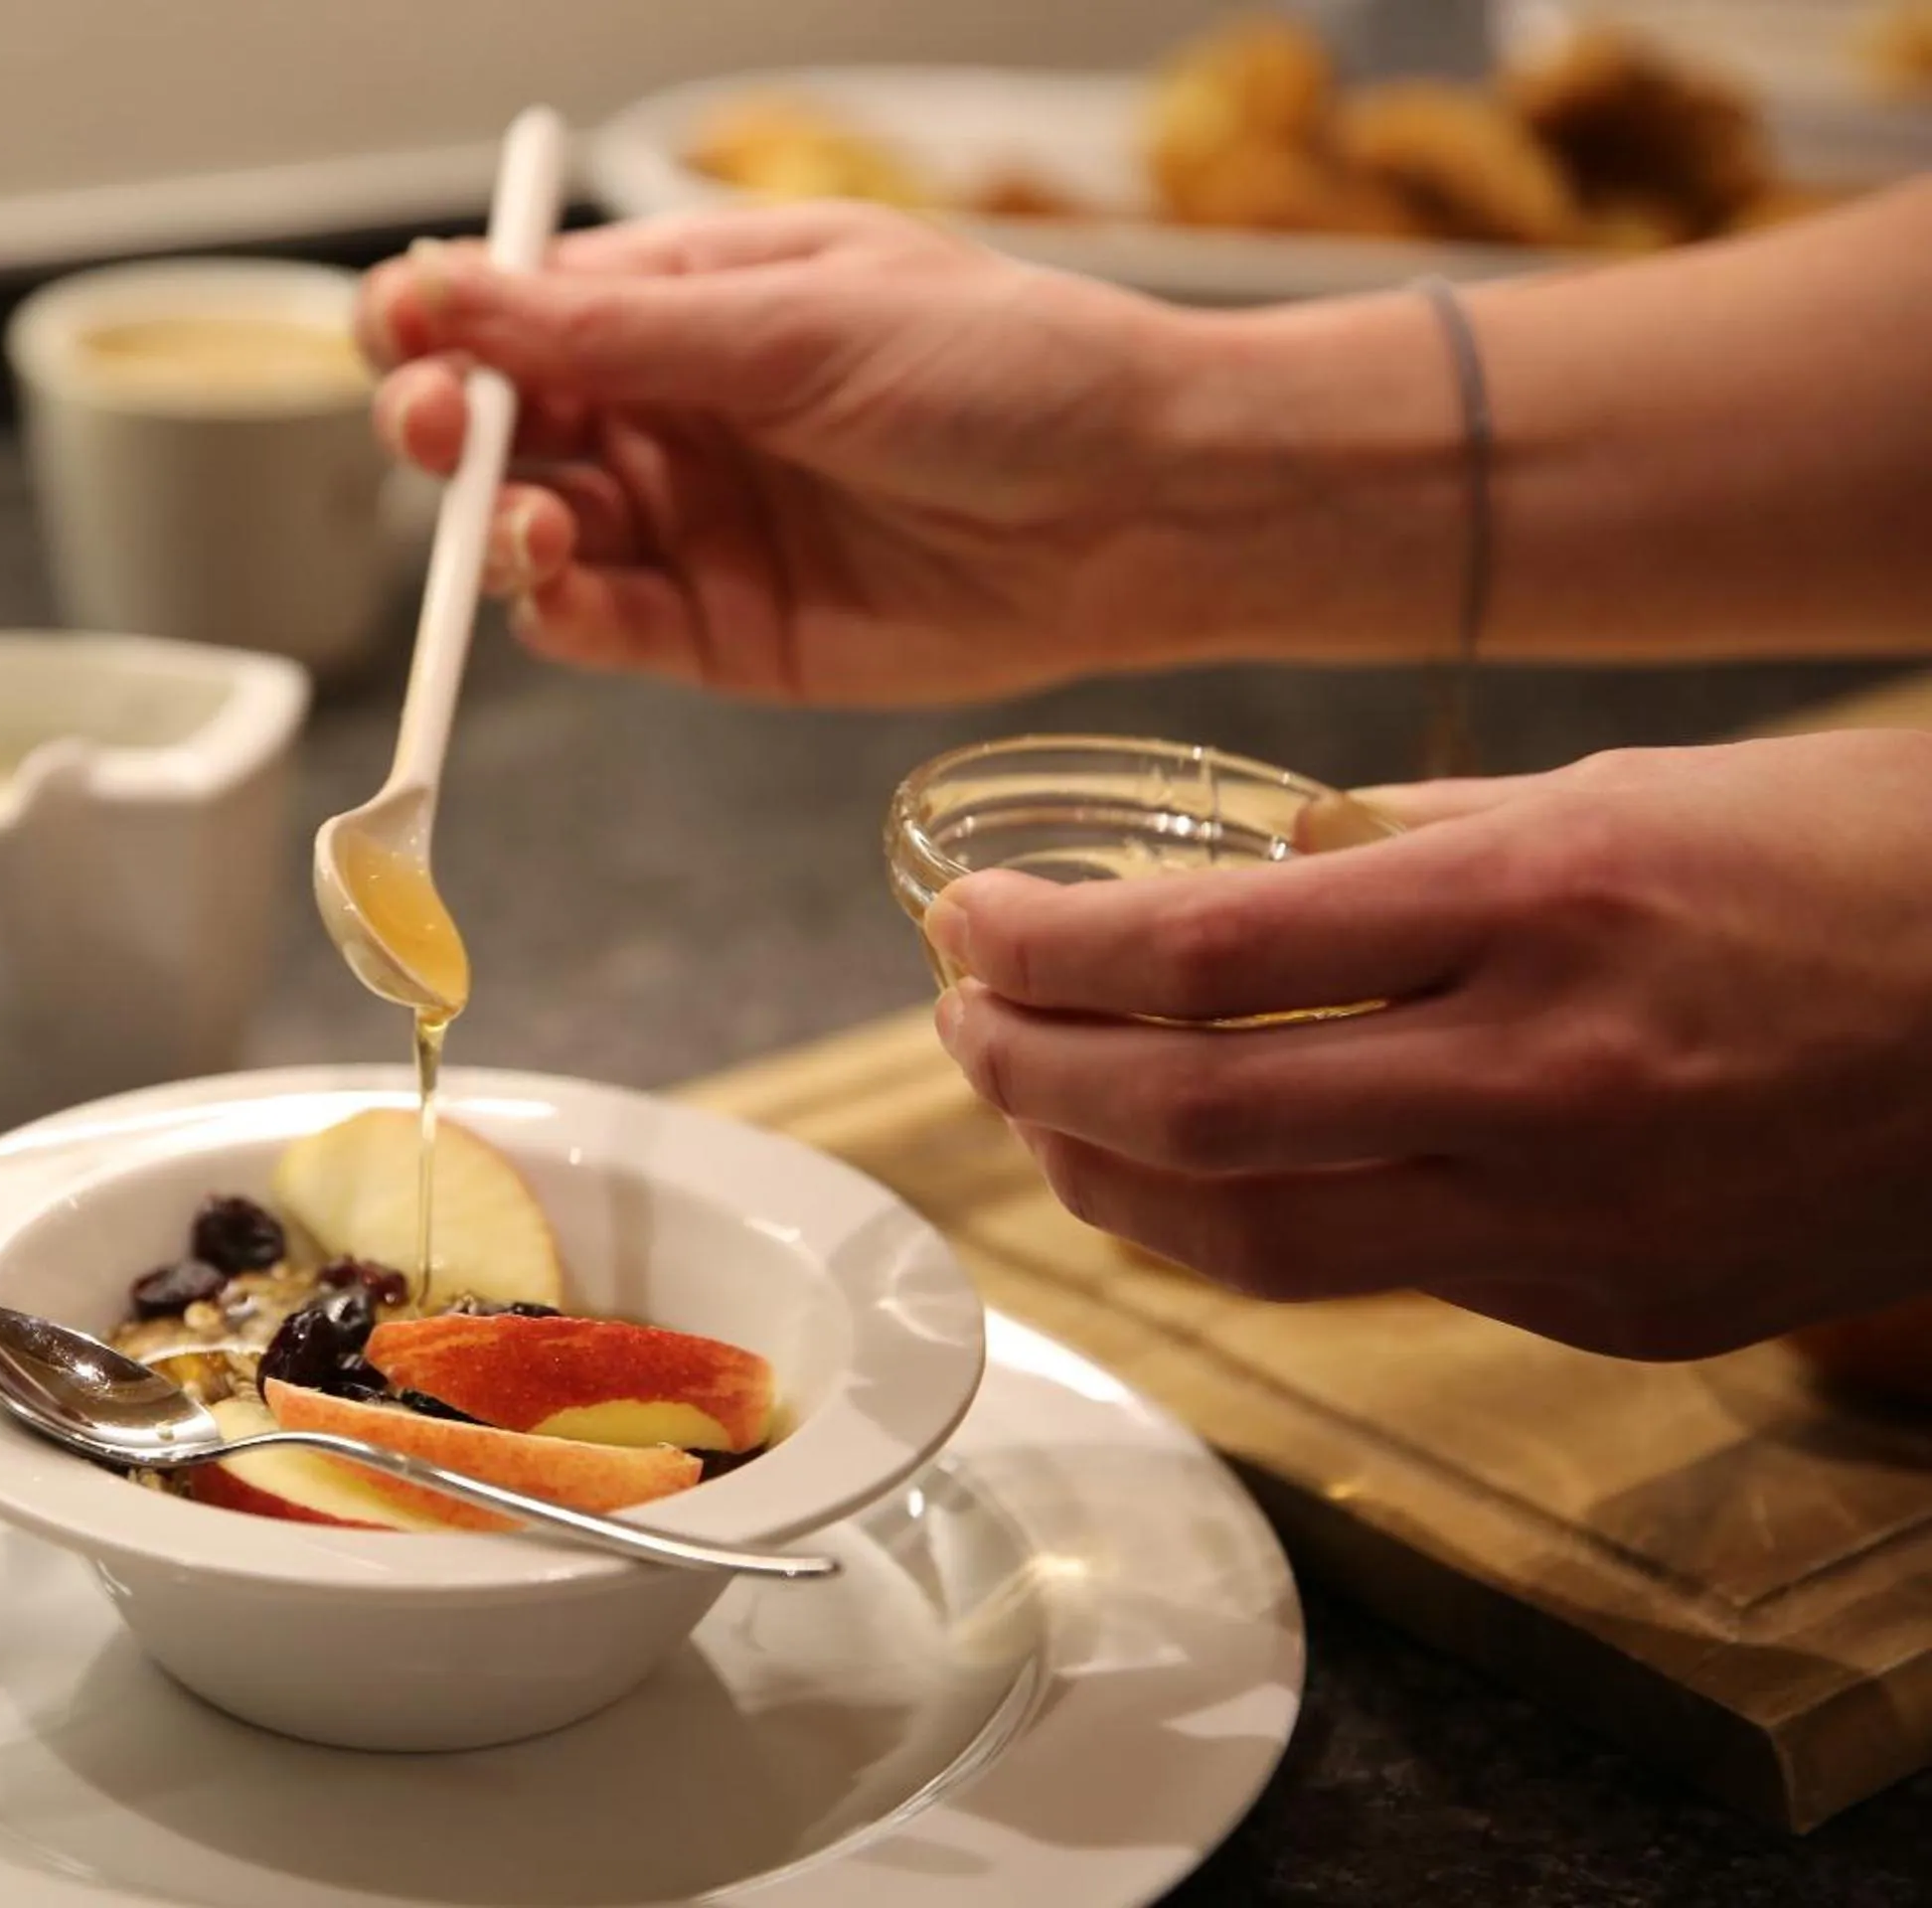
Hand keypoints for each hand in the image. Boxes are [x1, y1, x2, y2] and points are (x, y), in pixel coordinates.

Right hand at [356, 203, 1214, 705]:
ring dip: (498, 528)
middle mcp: (671, 416)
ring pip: (532, 533)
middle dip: (446, 429)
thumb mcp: (796, 322)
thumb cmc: (1004, 370)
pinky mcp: (723, 636)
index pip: (512, 311)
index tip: (405, 335)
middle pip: (498, 427)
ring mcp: (692, 528)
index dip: (439, 323)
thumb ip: (612, 331)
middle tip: (442, 437)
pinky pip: (602, 627)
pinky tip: (556, 587)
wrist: (1142, 506)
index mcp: (682, 308)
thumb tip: (445, 290)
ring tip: (529, 523)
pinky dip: (559, 613)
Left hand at [919, 730, 1931, 1358]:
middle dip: (1029, 1076)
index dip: (1044, 951)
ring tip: (1036, 1111)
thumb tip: (1234, 886)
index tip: (965, 926)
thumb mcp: (1620, 787)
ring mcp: (1585, 1219)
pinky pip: (1378, 1277)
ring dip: (1102, 1178)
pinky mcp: (1618, 1308)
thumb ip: (1409, 846)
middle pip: (1191, 1116)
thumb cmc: (1852, 859)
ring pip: (1253, 1238)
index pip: (1203, 951)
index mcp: (1544, 902)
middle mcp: (1548, 1076)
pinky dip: (1245, 1228)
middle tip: (961, 1023)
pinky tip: (1189, 1174)